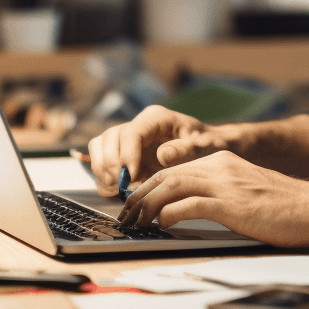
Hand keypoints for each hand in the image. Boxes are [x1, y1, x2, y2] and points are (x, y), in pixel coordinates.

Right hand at [85, 105, 236, 195]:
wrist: (208, 148)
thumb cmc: (207, 145)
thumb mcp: (202, 147)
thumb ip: (184, 150)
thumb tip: (162, 156)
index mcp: (157, 118)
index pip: (131, 132)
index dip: (127, 154)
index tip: (131, 176)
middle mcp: (139, 125)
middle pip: (110, 137)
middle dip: (110, 163)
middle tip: (121, 185)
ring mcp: (129, 139)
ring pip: (100, 146)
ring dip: (102, 169)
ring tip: (116, 188)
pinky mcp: (124, 153)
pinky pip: (102, 159)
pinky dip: (103, 176)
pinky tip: (115, 190)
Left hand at [116, 151, 308, 247]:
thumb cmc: (286, 207)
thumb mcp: (246, 190)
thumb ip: (219, 192)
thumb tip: (188, 208)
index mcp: (223, 161)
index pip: (173, 170)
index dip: (148, 187)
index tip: (134, 204)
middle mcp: (220, 166)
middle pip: (166, 176)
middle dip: (140, 196)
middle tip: (126, 216)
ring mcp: (226, 183)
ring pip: (172, 187)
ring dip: (148, 206)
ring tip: (136, 222)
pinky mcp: (233, 204)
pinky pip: (190, 205)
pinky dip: (170, 215)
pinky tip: (163, 225)